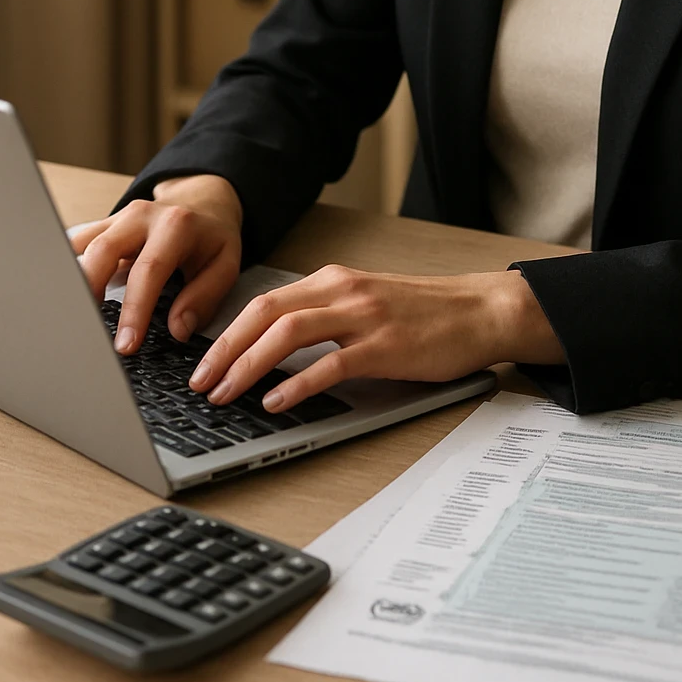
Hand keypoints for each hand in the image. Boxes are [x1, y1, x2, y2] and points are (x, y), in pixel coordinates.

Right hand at [69, 175, 243, 352]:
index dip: (135, 310)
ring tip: (70, 319)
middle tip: (86, 333)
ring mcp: (118, 218)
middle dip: (89, 293)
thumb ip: (205, 296)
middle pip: (103, 251)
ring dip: (73, 282)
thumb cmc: (212, 237)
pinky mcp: (103, 224)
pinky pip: (77, 244)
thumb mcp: (226, 263)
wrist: (202, 201)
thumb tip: (179, 329)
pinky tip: (64, 296)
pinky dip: (67, 268)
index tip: (126, 344)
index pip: (149, 270)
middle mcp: (142, 216)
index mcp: (176, 226)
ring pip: (83, 246)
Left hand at [188, 265, 564, 412]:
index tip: (203, 362)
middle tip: (199, 383)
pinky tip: (276, 402)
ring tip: (226, 394)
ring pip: (287, 333)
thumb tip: (276, 351)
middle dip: (224, 350)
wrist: (481, 311)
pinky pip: (329, 364)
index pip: (264, 301)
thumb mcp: (368, 304)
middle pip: (264, 312)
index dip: (227, 332)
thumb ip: (327, 318)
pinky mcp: (385, 346)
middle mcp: (343, 290)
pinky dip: (296, 383)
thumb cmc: (427, 314)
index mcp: (335, 280)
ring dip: (247, 365)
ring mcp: (364, 317)